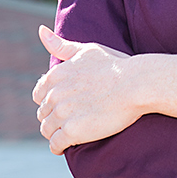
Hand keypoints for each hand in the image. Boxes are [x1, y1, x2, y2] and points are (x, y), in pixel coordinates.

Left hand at [32, 26, 143, 154]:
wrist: (136, 84)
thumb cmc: (116, 65)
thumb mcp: (87, 50)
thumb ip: (61, 45)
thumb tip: (40, 30)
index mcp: (56, 75)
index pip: (39, 94)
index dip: (50, 100)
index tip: (64, 104)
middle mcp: (55, 94)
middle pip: (43, 113)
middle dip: (54, 116)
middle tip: (72, 118)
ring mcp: (63, 114)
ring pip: (47, 129)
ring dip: (56, 132)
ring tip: (70, 131)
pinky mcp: (72, 131)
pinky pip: (55, 144)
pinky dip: (58, 146)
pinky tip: (68, 144)